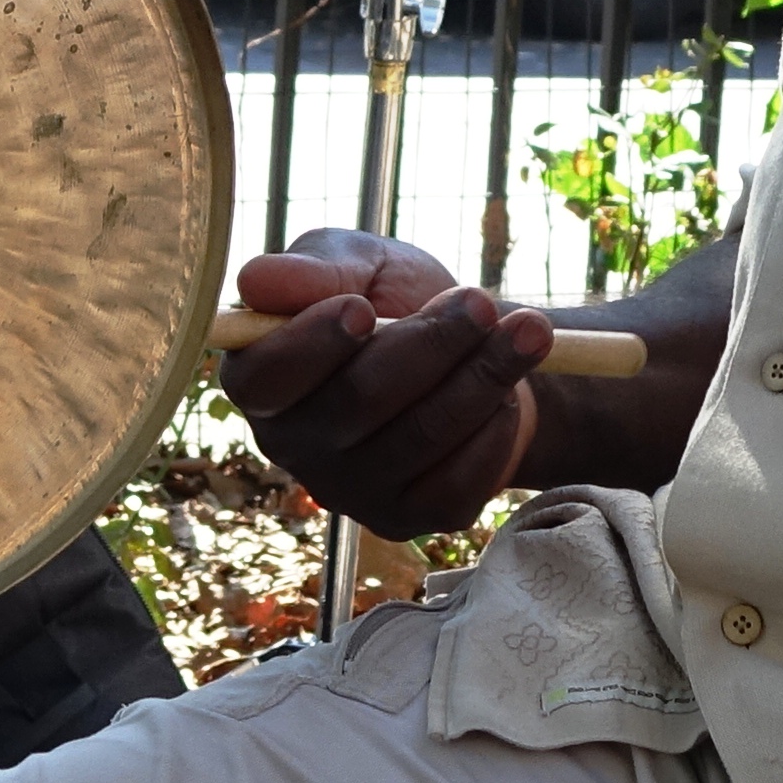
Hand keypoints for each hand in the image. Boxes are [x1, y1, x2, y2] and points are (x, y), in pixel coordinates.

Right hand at [215, 229, 553, 539]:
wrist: (468, 350)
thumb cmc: (395, 299)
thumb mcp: (360, 262)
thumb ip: (316, 267)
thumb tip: (255, 283)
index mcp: (260, 379)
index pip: (264, 379)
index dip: (311, 345)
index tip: (360, 307)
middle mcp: (292, 445)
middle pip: (356, 404)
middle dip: (428, 345)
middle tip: (480, 302)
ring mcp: (347, 491)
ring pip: (417, 438)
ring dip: (480, 378)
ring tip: (526, 329)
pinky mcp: (405, 519)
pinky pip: (454, 485)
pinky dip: (491, 432)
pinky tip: (507, 395)